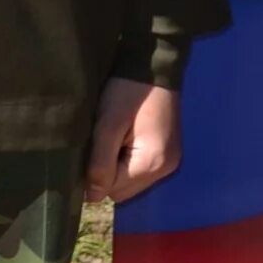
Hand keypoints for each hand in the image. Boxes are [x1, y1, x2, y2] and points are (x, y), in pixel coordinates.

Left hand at [86, 79, 181, 203]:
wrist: (154, 65)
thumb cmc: (128, 92)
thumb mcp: (108, 125)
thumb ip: (99, 163)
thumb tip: (92, 198)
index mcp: (153, 163)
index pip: (112, 190)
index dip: (96, 172)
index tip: (94, 147)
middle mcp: (166, 168)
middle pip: (123, 191)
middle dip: (108, 173)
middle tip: (105, 142)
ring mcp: (170, 161)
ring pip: (131, 183)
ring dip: (118, 168)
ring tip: (116, 140)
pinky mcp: (168, 153)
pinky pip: (141, 171)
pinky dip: (129, 162)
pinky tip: (126, 141)